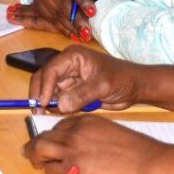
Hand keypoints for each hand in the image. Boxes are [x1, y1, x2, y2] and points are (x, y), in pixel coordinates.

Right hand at [9, 0, 113, 39]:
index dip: (83, 0)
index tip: (93, 12)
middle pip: (63, 4)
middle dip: (77, 19)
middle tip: (89, 31)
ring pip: (57, 15)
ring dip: (72, 27)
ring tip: (85, 36)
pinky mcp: (38, 7)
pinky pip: (52, 22)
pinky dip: (65, 30)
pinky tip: (75, 35)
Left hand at [23, 116, 162, 173]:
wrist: (144, 162)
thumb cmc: (134, 149)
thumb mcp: (108, 130)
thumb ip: (90, 133)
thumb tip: (80, 145)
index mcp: (83, 120)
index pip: (58, 125)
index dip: (53, 135)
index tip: (50, 141)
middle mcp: (74, 132)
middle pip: (45, 135)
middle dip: (36, 143)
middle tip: (31, 151)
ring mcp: (72, 150)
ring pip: (40, 150)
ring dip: (35, 156)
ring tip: (35, 162)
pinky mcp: (74, 170)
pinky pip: (51, 171)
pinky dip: (49, 172)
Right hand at [27, 44, 141, 111]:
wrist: (135, 87)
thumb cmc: (122, 79)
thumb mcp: (103, 85)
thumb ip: (81, 94)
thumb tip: (59, 105)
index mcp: (73, 57)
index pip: (51, 70)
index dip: (43, 86)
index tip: (42, 104)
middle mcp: (67, 66)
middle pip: (44, 79)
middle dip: (40, 94)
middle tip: (38, 113)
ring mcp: (69, 79)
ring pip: (49, 90)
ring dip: (48, 103)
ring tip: (47, 116)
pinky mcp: (73, 91)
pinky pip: (59, 99)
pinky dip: (57, 107)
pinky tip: (59, 115)